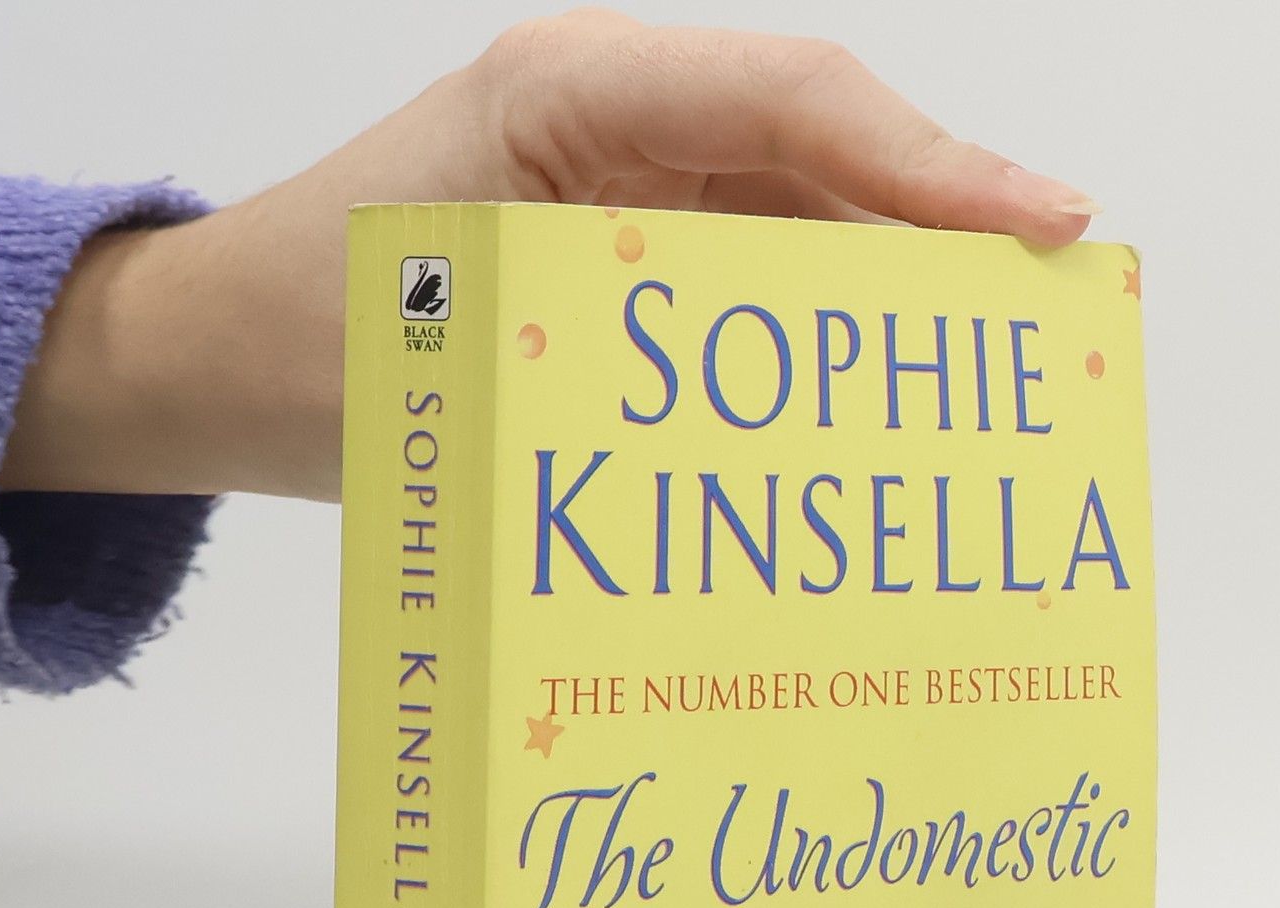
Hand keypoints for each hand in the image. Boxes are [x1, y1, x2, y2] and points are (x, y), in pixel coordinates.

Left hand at [1, 11, 1098, 501]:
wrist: (223, 366)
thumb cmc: (309, 342)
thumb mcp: (463, 347)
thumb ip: (631, 360)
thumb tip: (807, 443)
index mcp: (574, 91)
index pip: (795, 102)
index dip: (936, 166)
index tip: (1046, 227)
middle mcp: (619, 123)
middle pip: (829, 160)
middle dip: (949, 244)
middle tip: (1056, 334)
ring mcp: (630, 188)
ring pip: (809, 231)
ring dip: (896, 313)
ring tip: (993, 395)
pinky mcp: (631, 261)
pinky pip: (760, 289)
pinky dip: (825, 353)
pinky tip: (881, 418)